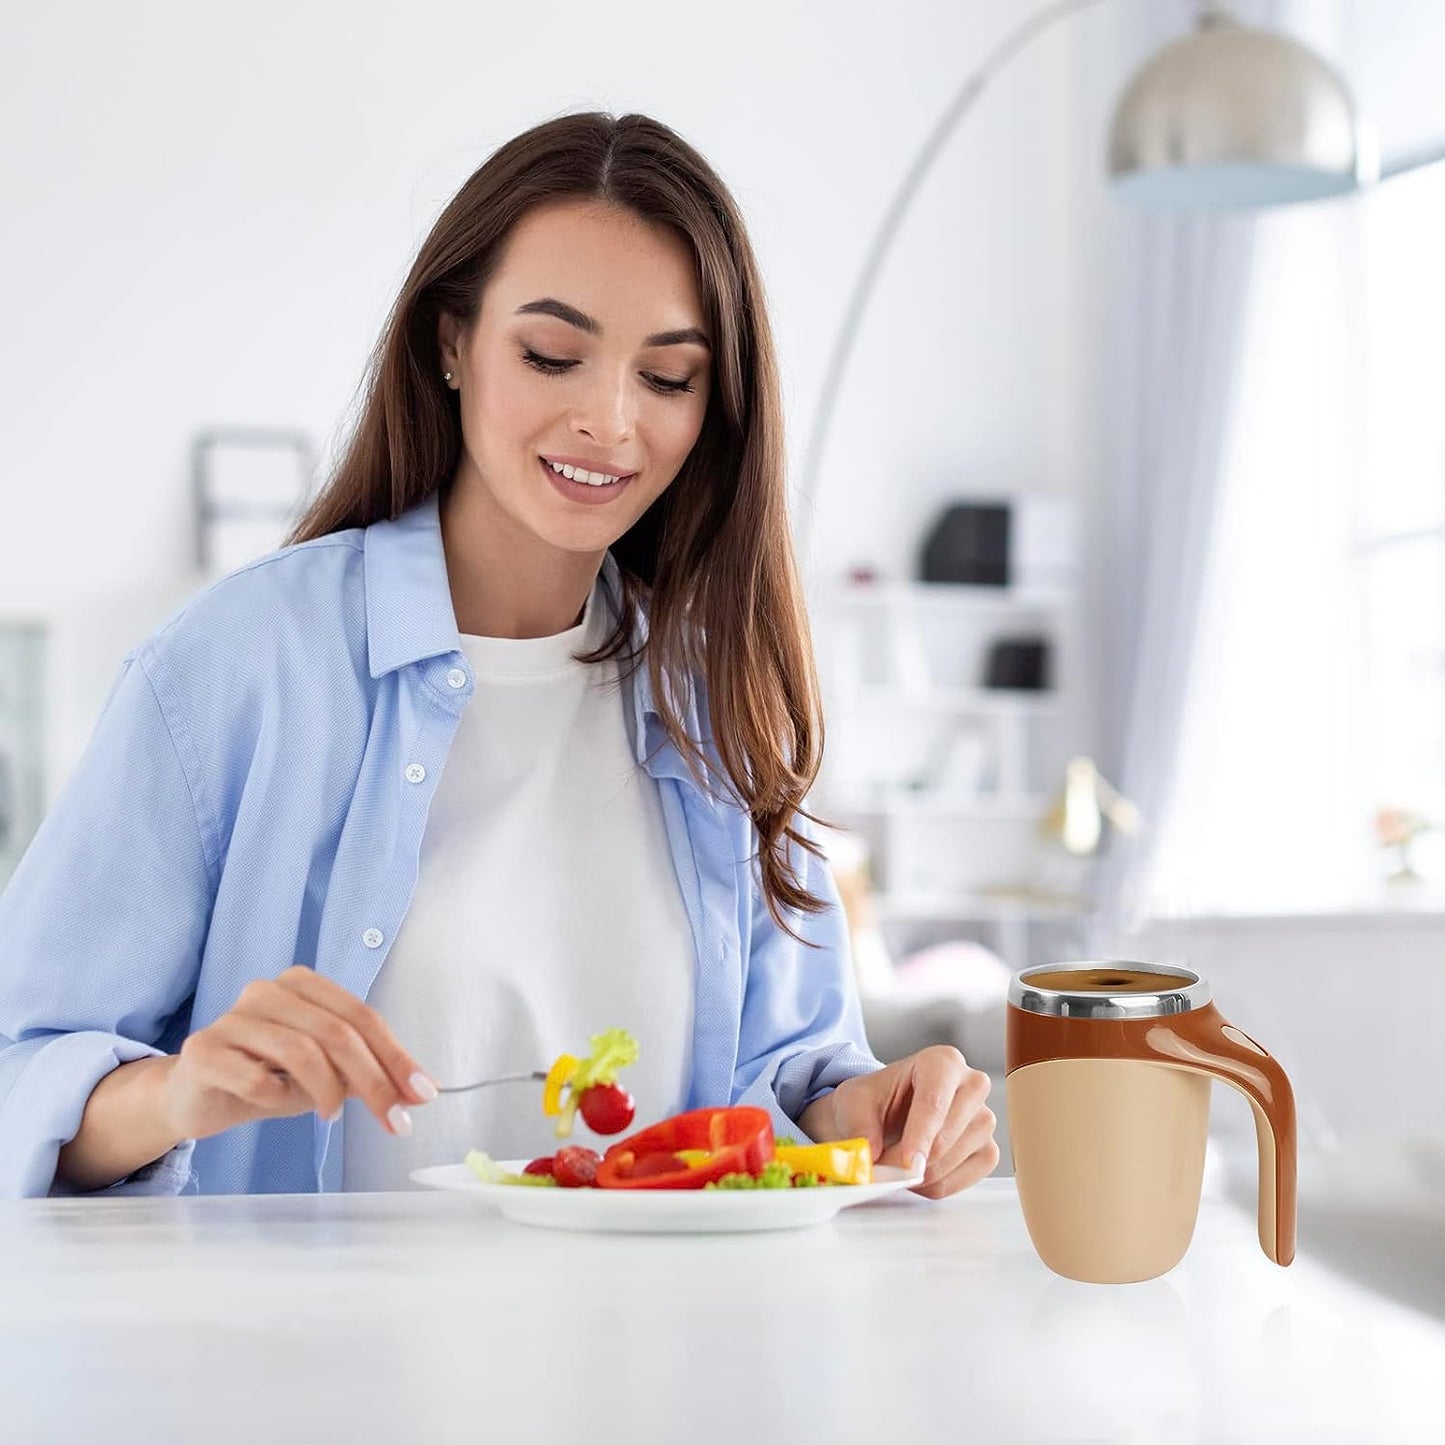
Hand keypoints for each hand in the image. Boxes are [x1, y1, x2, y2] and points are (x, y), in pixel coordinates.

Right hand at [161, 966, 435, 1143]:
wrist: (198, 1097)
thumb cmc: (269, 1077)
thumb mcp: (328, 1074)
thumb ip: (369, 1075)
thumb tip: (420, 1091)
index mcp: (303, 984)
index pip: (362, 1017)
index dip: (396, 1057)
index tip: (422, 1094)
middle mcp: (268, 991)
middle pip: (337, 1033)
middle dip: (373, 1081)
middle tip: (393, 1119)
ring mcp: (232, 1017)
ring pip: (301, 1051)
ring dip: (326, 1091)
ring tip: (330, 1114)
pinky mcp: (204, 1050)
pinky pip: (254, 1078)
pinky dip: (276, 1098)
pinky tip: (274, 1103)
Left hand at [798, 1045, 997, 1198]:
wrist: (886, 1112)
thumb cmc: (875, 1100)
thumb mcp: (853, 1102)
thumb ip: (860, 1126)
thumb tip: (871, 1154)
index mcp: (941, 1061)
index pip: (934, 1102)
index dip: (920, 1136)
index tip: (907, 1164)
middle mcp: (972, 1084)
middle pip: (948, 1134)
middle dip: (915, 1159)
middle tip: (886, 1167)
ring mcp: (985, 1118)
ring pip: (956, 1159)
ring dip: (923, 1174)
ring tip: (898, 1165)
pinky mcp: (988, 1148)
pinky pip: (967, 1178)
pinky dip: (939, 1185)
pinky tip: (920, 1174)